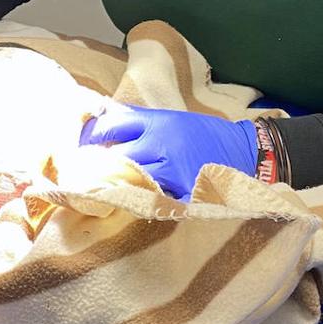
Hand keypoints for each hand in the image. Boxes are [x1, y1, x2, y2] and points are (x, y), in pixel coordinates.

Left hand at [80, 106, 256, 198]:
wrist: (243, 152)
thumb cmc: (203, 134)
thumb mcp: (170, 119)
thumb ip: (138, 121)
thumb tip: (101, 119)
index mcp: (156, 123)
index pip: (110, 125)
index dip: (90, 135)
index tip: (79, 144)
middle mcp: (160, 144)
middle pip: (116, 156)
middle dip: (97, 165)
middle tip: (79, 172)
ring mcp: (171, 171)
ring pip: (130, 180)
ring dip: (115, 185)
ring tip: (98, 190)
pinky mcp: (182, 193)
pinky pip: (151, 199)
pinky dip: (138, 201)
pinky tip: (127, 204)